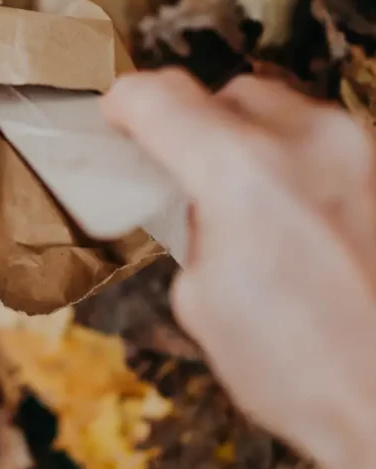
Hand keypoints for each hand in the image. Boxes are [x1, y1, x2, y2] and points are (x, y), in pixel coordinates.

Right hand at [103, 69, 375, 468]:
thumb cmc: (304, 375)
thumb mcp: (204, 303)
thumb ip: (193, 227)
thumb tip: (200, 205)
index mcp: (241, 173)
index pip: (160, 97)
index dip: (126, 104)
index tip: (117, 116)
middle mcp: (310, 141)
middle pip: (232, 94)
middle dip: (201, 127)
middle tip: (188, 176)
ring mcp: (365, 151)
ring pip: (290, 114)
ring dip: (258, 145)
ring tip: (255, 209)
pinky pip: (333, 148)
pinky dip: (305, 170)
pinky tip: (306, 227)